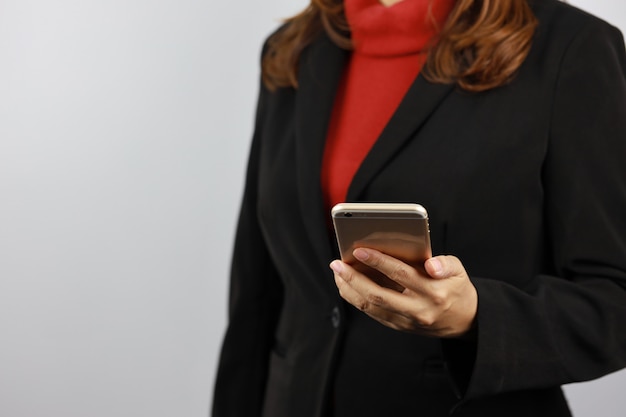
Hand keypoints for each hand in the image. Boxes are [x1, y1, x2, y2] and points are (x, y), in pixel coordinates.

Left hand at [330, 248, 477, 337]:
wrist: (464, 320)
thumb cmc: (456, 288)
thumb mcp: (458, 270)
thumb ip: (444, 264)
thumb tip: (431, 264)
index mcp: (433, 292)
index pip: (401, 274)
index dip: (379, 261)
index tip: (359, 250)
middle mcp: (418, 310)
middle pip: (378, 295)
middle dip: (353, 278)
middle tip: (337, 264)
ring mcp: (407, 321)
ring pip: (371, 307)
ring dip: (349, 290)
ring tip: (337, 273)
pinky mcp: (399, 327)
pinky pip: (373, 313)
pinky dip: (357, 298)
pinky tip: (347, 285)